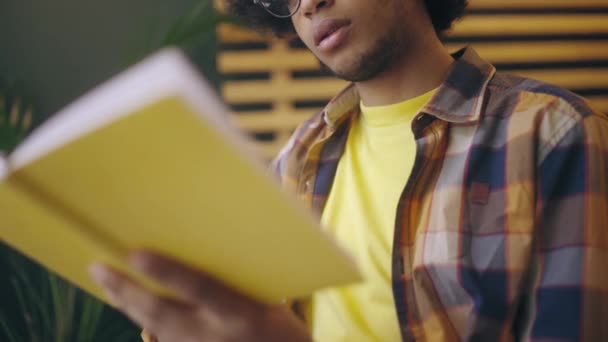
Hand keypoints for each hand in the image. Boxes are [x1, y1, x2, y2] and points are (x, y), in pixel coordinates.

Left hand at [89, 251, 310, 341]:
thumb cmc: (279, 327)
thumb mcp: (266, 300)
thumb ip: (233, 283)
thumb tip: (196, 250)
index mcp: (240, 313)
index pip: (200, 287)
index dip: (168, 272)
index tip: (136, 253)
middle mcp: (214, 335)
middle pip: (162, 312)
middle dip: (127, 291)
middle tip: (98, 268)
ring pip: (154, 327)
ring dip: (126, 304)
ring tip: (105, 281)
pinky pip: (160, 336)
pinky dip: (141, 318)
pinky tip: (125, 303)